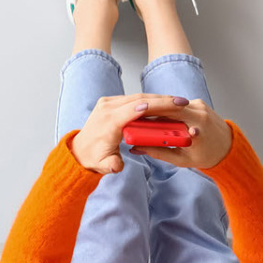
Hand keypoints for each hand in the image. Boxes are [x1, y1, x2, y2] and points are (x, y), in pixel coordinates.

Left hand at [69, 93, 192, 173]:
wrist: (80, 150)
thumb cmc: (93, 157)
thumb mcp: (103, 165)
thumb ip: (112, 165)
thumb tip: (118, 165)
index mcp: (107, 122)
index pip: (132, 110)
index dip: (152, 106)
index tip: (169, 104)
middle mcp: (107, 108)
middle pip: (139, 99)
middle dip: (162, 100)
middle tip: (182, 102)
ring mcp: (108, 102)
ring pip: (138, 96)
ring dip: (158, 98)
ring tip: (178, 101)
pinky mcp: (111, 101)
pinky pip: (134, 98)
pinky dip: (150, 100)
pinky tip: (164, 103)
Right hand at [128, 97, 232, 169]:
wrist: (228, 148)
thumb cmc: (207, 155)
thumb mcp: (181, 159)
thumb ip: (158, 153)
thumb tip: (137, 148)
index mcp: (198, 126)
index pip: (170, 114)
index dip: (151, 114)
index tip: (136, 119)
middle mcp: (200, 112)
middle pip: (169, 105)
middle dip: (150, 110)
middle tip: (133, 116)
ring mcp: (200, 105)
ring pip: (173, 104)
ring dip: (158, 109)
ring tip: (141, 117)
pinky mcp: (199, 103)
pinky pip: (179, 104)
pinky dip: (167, 110)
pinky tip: (156, 116)